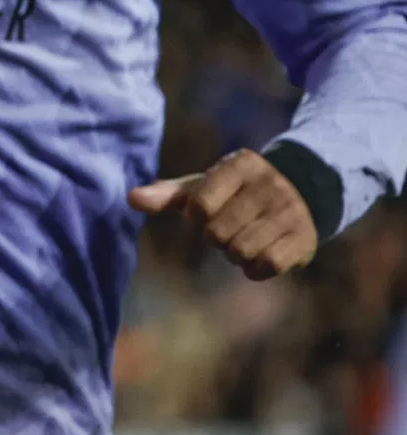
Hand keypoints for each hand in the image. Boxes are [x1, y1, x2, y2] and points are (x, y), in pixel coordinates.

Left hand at [128, 149, 317, 280]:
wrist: (303, 192)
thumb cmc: (236, 191)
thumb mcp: (203, 186)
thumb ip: (167, 194)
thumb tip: (130, 199)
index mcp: (240, 165)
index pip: (199, 205)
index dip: (194, 219)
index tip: (202, 215)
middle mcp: (269, 185)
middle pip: (217, 233)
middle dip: (215, 238)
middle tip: (227, 229)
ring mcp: (290, 211)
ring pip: (241, 251)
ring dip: (235, 254)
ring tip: (244, 239)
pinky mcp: (305, 238)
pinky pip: (268, 265)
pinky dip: (256, 269)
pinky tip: (260, 256)